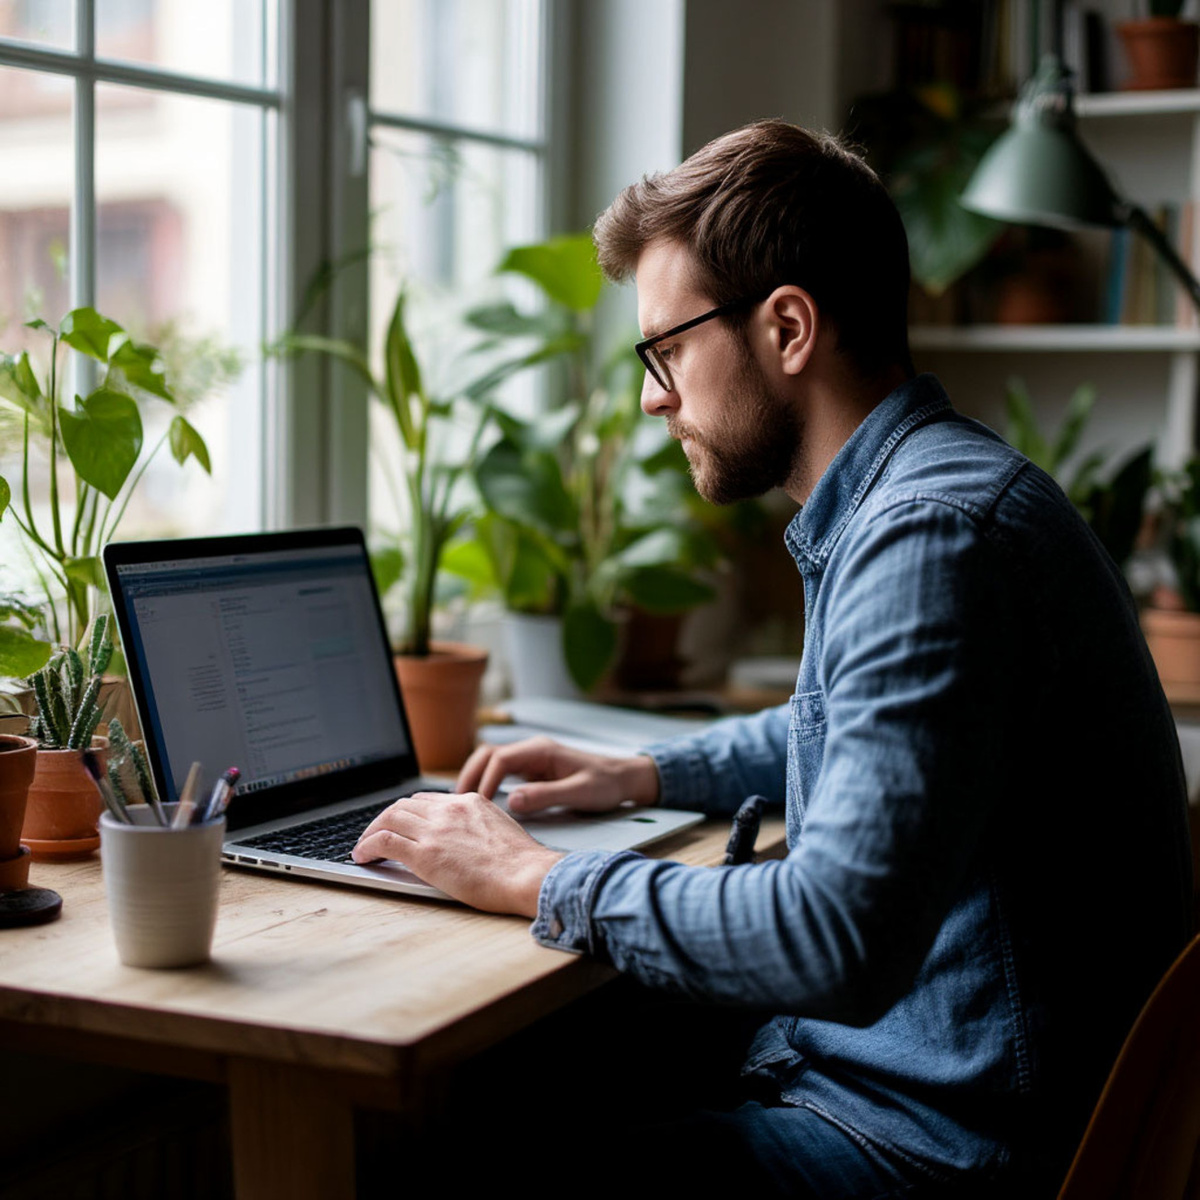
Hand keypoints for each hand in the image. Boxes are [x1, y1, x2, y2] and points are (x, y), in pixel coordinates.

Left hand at [351, 791, 563, 915]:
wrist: (526, 874)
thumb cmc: (521, 863)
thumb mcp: (500, 829)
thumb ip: (478, 826)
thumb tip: (467, 840)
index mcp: (469, 802)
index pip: (427, 799)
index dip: (408, 812)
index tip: (401, 823)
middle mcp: (449, 810)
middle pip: (403, 806)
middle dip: (384, 819)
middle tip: (375, 834)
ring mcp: (435, 830)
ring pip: (389, 819)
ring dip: (371, 832)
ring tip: (363, 846)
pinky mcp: (424, 854)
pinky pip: (384, 841)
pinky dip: (367, 846)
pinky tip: (362, 856)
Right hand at [455, 736, 660, 814]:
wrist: (623, 779)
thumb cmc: (605, 785)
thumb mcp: (579, 793)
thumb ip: (546, 796)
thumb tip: (511, 801)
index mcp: (541, 750)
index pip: (500, 758)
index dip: (485, 780)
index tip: (479, 805)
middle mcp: (532, 750)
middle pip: (488, 754)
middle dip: (470, 775)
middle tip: (457, 803)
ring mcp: (531, 759)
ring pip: (491, 761)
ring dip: (475, 778)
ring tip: (463, 804)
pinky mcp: (532, 770)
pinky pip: (501, 772)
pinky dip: (486, 783)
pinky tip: (480, 803)